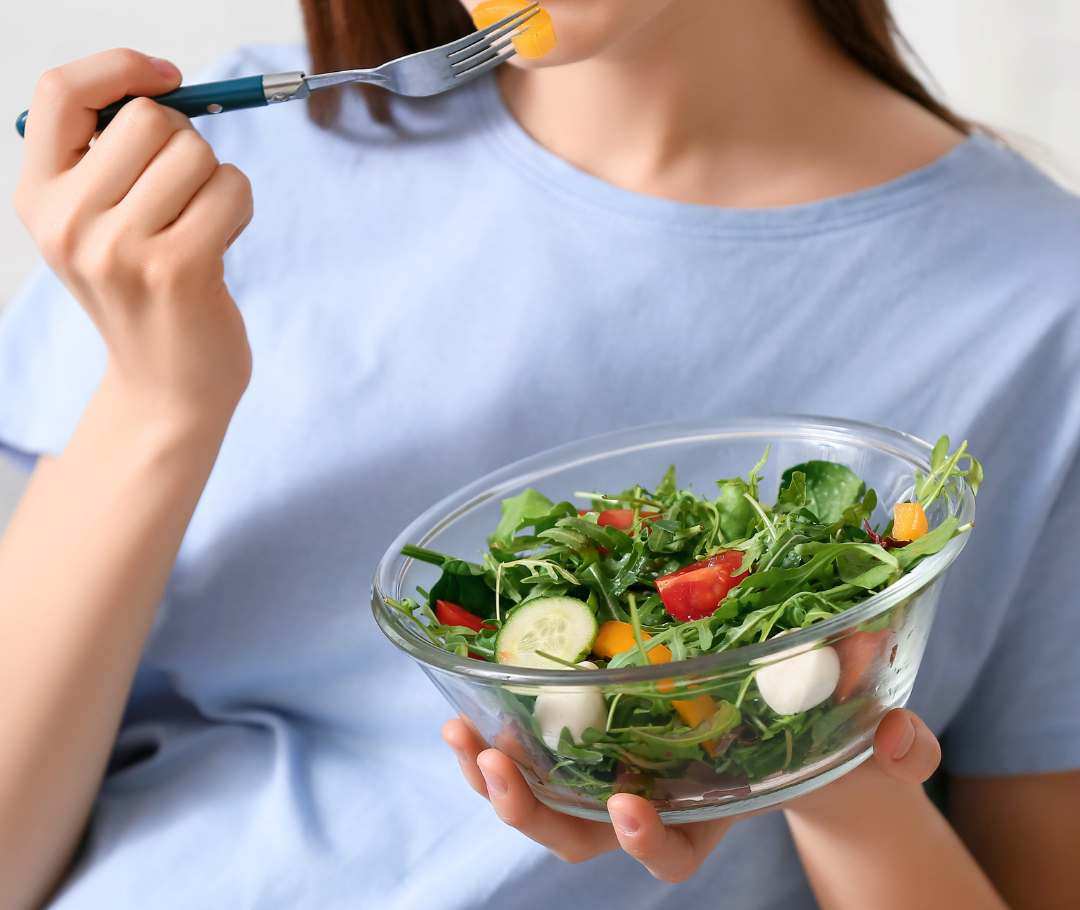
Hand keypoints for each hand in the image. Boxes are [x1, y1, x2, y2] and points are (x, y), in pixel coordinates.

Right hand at [15, 49, 252, 421]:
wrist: (167, 384)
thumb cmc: (146, 290)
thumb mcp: (100, 223)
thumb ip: (112, 155)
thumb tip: (163, 83)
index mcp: (38, 197)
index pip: (60, 91)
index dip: (119, 67)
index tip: (168, 78)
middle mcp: (67, 222)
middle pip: (149, 118)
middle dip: (186, 143)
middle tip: (183, 196)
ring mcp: (118, 248)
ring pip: (196, 152)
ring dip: (216, 180)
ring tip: (201, 225)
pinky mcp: (177, 268)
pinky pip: (231, 187)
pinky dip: (240, 205)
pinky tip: (221, 242)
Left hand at [443, 707, 939, 883]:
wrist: (795, 711)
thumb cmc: (834, 734)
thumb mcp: (870, 738)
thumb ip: (894, 746)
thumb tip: (902, 736)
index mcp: (715, 809)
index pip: (677, 852)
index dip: (649, 843)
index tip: (628, 807)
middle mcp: (656, 800)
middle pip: (584, 838)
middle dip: (537, 814)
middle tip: (500, 772)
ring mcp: (617, 770)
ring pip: (544, 803)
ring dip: (494, 779)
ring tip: (462, 739)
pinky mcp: (593, 734)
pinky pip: (533, 752)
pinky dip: (492, 742)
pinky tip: (462, 714)